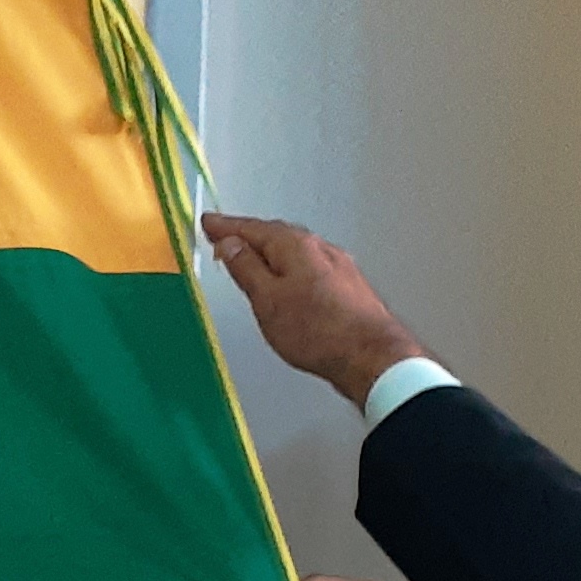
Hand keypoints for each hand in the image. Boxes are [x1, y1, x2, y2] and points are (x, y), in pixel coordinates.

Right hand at [201, 212, 425, 405]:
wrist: (371, 357)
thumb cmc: (317, 331)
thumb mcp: (267, 300)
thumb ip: (246, 268)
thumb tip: (229, 244)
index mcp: (295, 246)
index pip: (252, 228)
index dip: (226, 226)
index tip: (208, 223)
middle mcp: (320, 248)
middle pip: (276, 235)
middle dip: (248, 237)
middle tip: (224, 239)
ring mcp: (338, 266)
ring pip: (296, 252)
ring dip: (270, 253)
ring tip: (251, 261)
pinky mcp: (349, 287)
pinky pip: (310, 267)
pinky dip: (290, 268)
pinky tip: (288, 282)